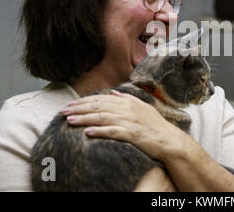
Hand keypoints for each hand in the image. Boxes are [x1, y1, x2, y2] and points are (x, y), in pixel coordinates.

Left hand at [62, 90, 186, 160]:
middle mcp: (127, 109)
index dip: (85, 101)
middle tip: (64, 111)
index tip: (71, 104)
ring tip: (69, 120)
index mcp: (128, 102)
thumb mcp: (143, 107)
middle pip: (99, 106)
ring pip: (102, 118)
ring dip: (84, 119)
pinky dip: (99, 131)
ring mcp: (130, 121)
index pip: (102, 99)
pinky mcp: (132, 134)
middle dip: (79, 108)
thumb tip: (113, 92)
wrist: (169, 139)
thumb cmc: (155, 125)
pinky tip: (88, 132)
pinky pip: (112, 132)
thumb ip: (127, 98)